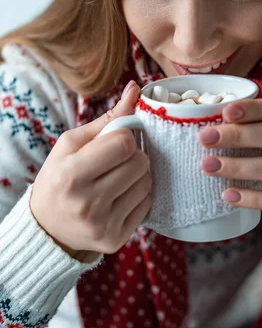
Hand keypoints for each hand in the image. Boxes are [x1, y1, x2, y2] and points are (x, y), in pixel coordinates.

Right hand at [30, 82, 151, 260]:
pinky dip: (139, 196)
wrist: (48, 227)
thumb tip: (136, 88)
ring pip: (147, 183)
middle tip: (116, 161)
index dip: (123, 137)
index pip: (124, 143)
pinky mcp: (116, 239)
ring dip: (138, 175)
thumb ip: (108, 118)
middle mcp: (87, 203)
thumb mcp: (72, 144)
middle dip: (133, 155)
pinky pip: (147, 204)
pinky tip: (120, 197)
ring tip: (117, 179)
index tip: (112, 143)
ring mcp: (103, 224)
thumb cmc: (60, 177)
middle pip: (140, 162)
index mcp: (71, 174)